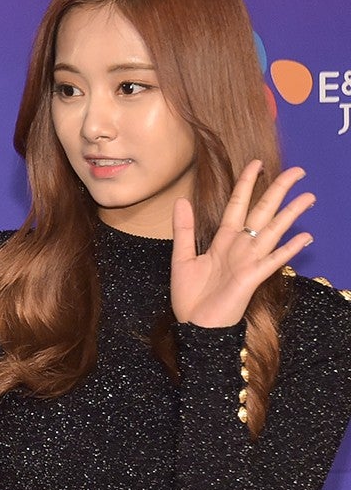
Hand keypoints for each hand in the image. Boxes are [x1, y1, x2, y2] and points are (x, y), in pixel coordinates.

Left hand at [170, 160, 314, 326]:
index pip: (238, 205)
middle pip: (262, 213)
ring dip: (290, 214)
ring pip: (272, 232)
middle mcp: (240, 248)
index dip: (247, 184)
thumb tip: (182, 200)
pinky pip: (272, 261)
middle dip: (278, 191)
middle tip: (298, 171)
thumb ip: (184, 230)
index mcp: (224, 241)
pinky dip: (288, 250)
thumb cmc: (190, 296)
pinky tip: (304, 237)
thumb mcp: (181, 258)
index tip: (257, 164)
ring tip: (308, 197)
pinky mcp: (251, 279)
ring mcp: (248, 262)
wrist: (195, 326)